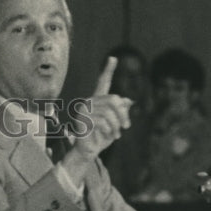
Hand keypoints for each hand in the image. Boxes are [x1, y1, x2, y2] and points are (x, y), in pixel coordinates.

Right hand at [63, 57, 132, 176]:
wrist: (88, 152)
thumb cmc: (101, 138)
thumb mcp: (116, 124)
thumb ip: (121, 112)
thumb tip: (129, 101)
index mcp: (97, 101)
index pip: (103, 82)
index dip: (108, 70)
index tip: (113, 58)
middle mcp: (89, 102)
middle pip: (114, 100)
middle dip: (123, 115)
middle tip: (127, 126)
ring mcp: (84, 110)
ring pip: (109, 112)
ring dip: (116, 125)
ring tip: (116, 134)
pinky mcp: (82, 120)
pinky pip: (103, 121)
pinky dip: (110, 130)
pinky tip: (109, 136)